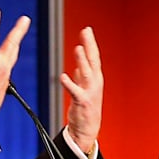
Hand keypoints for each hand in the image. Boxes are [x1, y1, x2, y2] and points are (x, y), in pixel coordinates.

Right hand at [0, 8, 29, 129]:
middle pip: (12, 42)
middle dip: (19, 29)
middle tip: (25, 19)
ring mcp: (5, 71)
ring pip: (14, 52)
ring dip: (17, 40)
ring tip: (20, 32)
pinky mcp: (7, 79)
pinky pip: (12, 61)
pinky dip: (13, 53)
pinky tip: (12, 52)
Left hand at [60, 26, 102, 151]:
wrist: (87, 129)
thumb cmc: (85, 109)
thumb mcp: (85, 89)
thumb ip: (82, 77)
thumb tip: (78, 65)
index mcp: (95, 78)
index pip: (94, 57)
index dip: (90, 43)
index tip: (87, 29)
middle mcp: (95, 83)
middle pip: (93, 61)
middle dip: (90, 46)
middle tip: (86, 32)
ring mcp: (90, 92)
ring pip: (87, 73)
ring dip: (82, 60)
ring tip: (78, 48)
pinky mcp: (82, 102)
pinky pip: (75, 91)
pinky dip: (69, 84)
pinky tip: (63, 76)